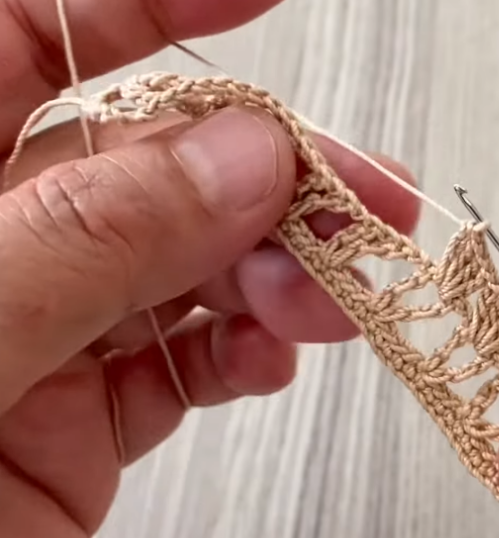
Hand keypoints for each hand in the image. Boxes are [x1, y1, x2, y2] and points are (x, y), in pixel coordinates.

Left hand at [0, 0, 418, 537]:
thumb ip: (79, 244)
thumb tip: (230, 160)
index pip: (21, 33)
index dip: (144, 2)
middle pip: (142, 157)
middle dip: (260, 170)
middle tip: (348, 199)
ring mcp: (25, 333)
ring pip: (182, 260)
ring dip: (273, 270)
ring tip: (325, 298)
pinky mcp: (71, 417)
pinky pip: (180, 356)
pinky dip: (244, 351)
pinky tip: (270, 356)